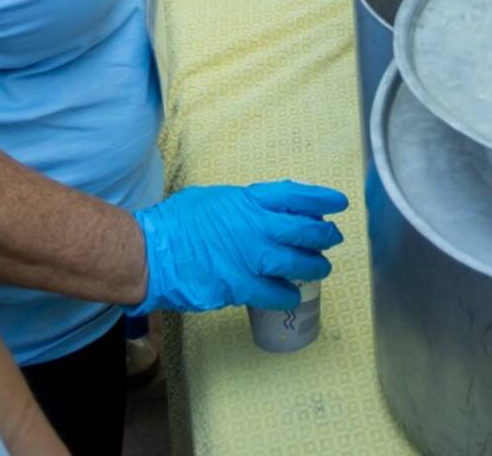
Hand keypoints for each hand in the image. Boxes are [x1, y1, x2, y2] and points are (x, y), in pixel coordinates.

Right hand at [133, 181, 347, 313]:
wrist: (152, 253)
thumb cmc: (176, 223)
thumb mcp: (214, 199)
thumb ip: (242, 204)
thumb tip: (258, 210)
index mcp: (249, 201)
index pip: (296, 196)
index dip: (322, 199)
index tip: (339, 203)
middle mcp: (256, 227)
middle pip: (304, 230)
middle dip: (325, 235)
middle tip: (334, 238)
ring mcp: (250, 258)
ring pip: (296, 262)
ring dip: (313, 265)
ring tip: (323, 267)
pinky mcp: (240, 286)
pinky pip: (273, 293)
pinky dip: (286, 294)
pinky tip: (293, 295)